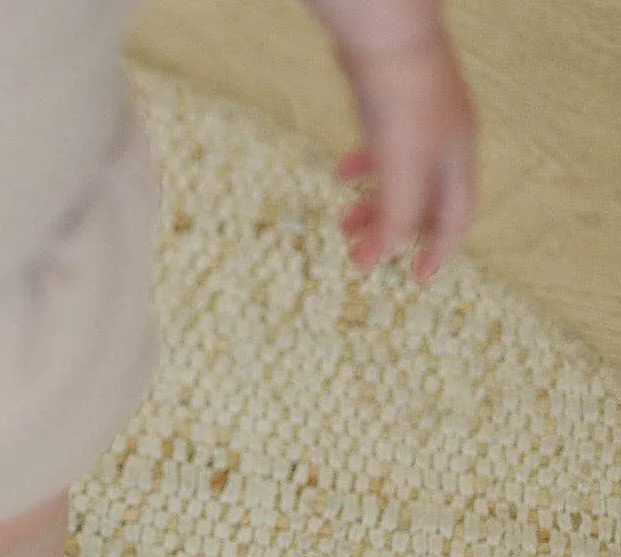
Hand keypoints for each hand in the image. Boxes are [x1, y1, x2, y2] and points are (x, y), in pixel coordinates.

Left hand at [334, 37, 476, 281]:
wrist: (387, 38)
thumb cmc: (404, 102)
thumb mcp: (402, 168)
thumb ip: (394, 215)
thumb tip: (380, 260)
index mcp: (456, 161)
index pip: (456, 217)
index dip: (439, 250)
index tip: (419, 280)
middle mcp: (444, 144)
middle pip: (425, 202)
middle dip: (395, 233)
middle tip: (361, 256)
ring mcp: (419, 124)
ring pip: (399, 178)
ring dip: (373, 205)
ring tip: (343, 222)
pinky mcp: (391, 107)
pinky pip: (381, 150)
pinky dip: (362, 168)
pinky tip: (340, 174)